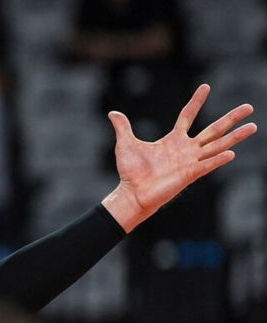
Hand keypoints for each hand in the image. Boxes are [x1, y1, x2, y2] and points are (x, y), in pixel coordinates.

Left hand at [103, 84, 255, 231]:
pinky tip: (232, 152)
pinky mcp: (189, 175)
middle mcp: (186, 149)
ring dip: (235, 137)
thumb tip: (112, 113)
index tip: (206, 87)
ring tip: (253, 126)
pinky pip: (207, 165)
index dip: (196, 102)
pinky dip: (218, 159)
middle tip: (249, 107)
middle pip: (213, 130)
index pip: (188, 116)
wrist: (131, 193)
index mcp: (173, 140)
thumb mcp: (126, 144)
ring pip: (218, 146)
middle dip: (231, 118)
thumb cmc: (131, 172)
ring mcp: (190, 162)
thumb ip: (123, 128)